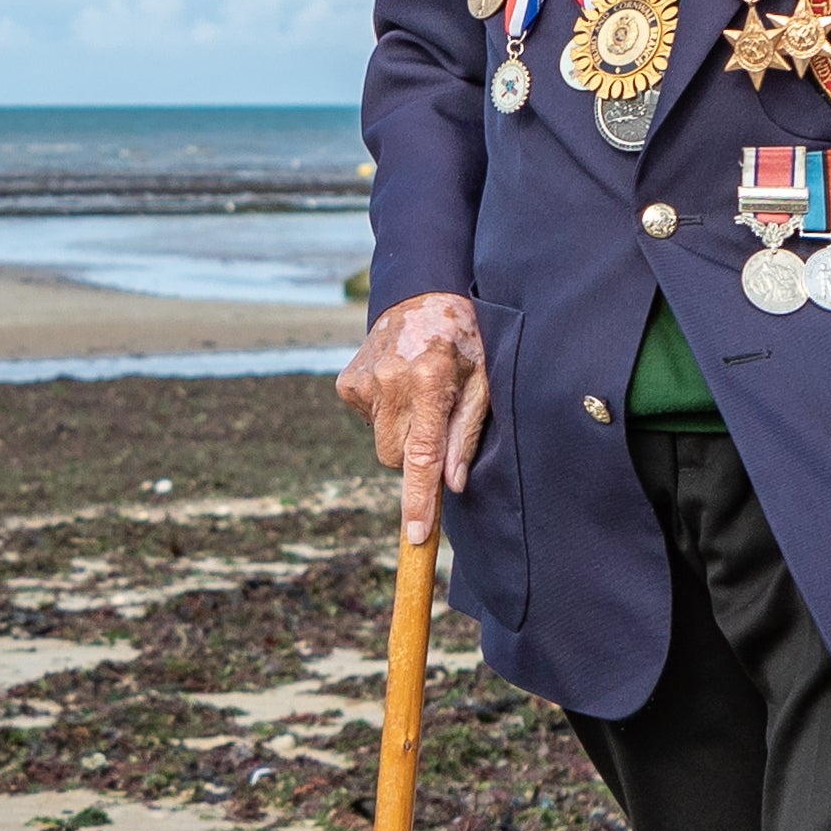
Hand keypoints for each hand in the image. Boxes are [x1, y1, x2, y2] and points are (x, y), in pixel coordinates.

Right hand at [335, 292, 490, 544]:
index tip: (416, 534)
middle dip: (416, 455)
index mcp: (429, 379)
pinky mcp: (347, 382)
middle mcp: (390, 380)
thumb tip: (453, 485)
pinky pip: (367, 422)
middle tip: (436, 420)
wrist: (422, 295)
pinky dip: (384, 415)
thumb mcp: (483, 381)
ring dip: (400, 432)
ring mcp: (363, 380)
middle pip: (396, 457)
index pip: (421, 455)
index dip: (420, 498)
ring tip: (419, 395)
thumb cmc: (465, 341)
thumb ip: (466, 433)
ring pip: (380, 443)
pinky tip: (398, 385)